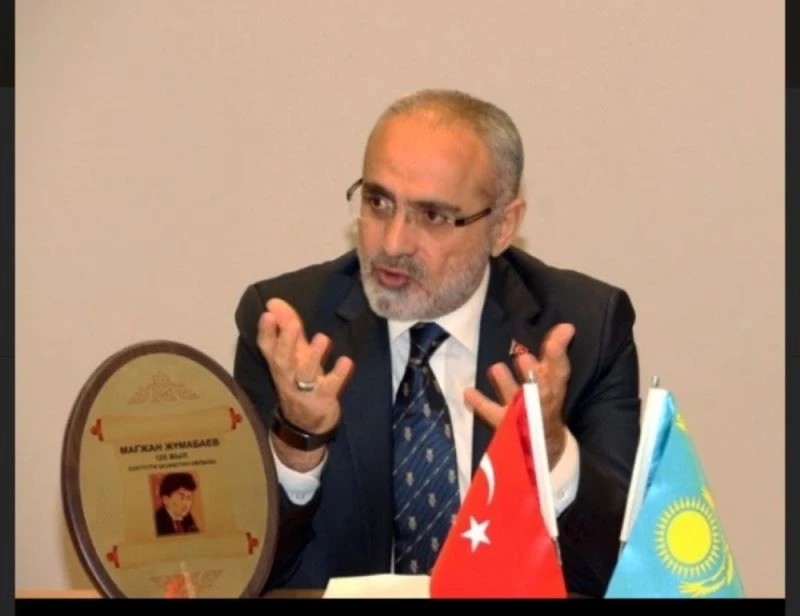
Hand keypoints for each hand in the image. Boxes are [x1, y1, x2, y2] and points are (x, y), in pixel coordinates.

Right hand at [257, 298, 353, 462]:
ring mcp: (304, 390)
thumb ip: (287, 327)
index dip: (266, 331)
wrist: (307, 424)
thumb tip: (274, 302)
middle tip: (291, 324)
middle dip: (286, 342)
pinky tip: (347, 361)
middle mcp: (288, 376)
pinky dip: (338, 374)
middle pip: (282, 360)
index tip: (267, 313)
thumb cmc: (300, 381)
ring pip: (305, 374)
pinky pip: (329, 387)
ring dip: (313, 356)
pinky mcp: (322, 400)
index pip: (267, 347)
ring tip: (322, 338)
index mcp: (279, 364)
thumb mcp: (294, 354)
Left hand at [464, 323, 574, 469]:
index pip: (561, 367)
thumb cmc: (545, 402)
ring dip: (507, 385)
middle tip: (525, 359)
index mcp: (555, 386)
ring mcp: (522, 413)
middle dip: (533, 374)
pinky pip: (491, 413)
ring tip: (497, 369)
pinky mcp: (505, 424)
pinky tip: (468, 392)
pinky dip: (479, 403)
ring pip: (516, 400)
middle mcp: (541, 400)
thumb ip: (555, 352)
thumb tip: (565, 326)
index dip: (560, 350)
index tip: (565, 329)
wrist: (542, 445)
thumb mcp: (552, 376)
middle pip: (539, 387)